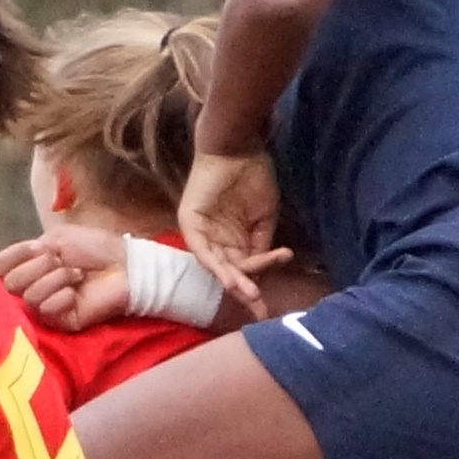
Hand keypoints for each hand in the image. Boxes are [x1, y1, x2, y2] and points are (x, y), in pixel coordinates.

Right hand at [0, 220, 130, 327]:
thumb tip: (6, 268)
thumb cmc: (94, 248)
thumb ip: (27, 251)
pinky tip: (76, 293)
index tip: (37, 248)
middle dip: (37, 267)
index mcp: (29, 266)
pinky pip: (45, 310)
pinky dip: (61, 297)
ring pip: (29, 296)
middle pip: (8, 283)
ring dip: (55, 280)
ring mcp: (45, 307)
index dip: (11, 257)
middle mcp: (32, 287)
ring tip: (76, 276)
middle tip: (61, 261)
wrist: (124, 264)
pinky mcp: (60, 322)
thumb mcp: (56, 239)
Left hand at [177, 148, 292, 318]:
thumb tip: (264, 266)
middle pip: (228, 274)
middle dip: (244, 293)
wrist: (239, 147)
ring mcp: (202, 234)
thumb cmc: (254, 175)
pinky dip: (216, 264)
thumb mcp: (265, 216)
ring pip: (216, 265)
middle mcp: (215, 242)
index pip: (243, 271)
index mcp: (232, 240)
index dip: (255, 288)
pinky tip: (230, 278)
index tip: (268, 309)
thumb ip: (262, 243)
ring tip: (249, 295)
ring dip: (232, 281)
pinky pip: (202, 250)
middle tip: (259, 311)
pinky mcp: (191, 224)